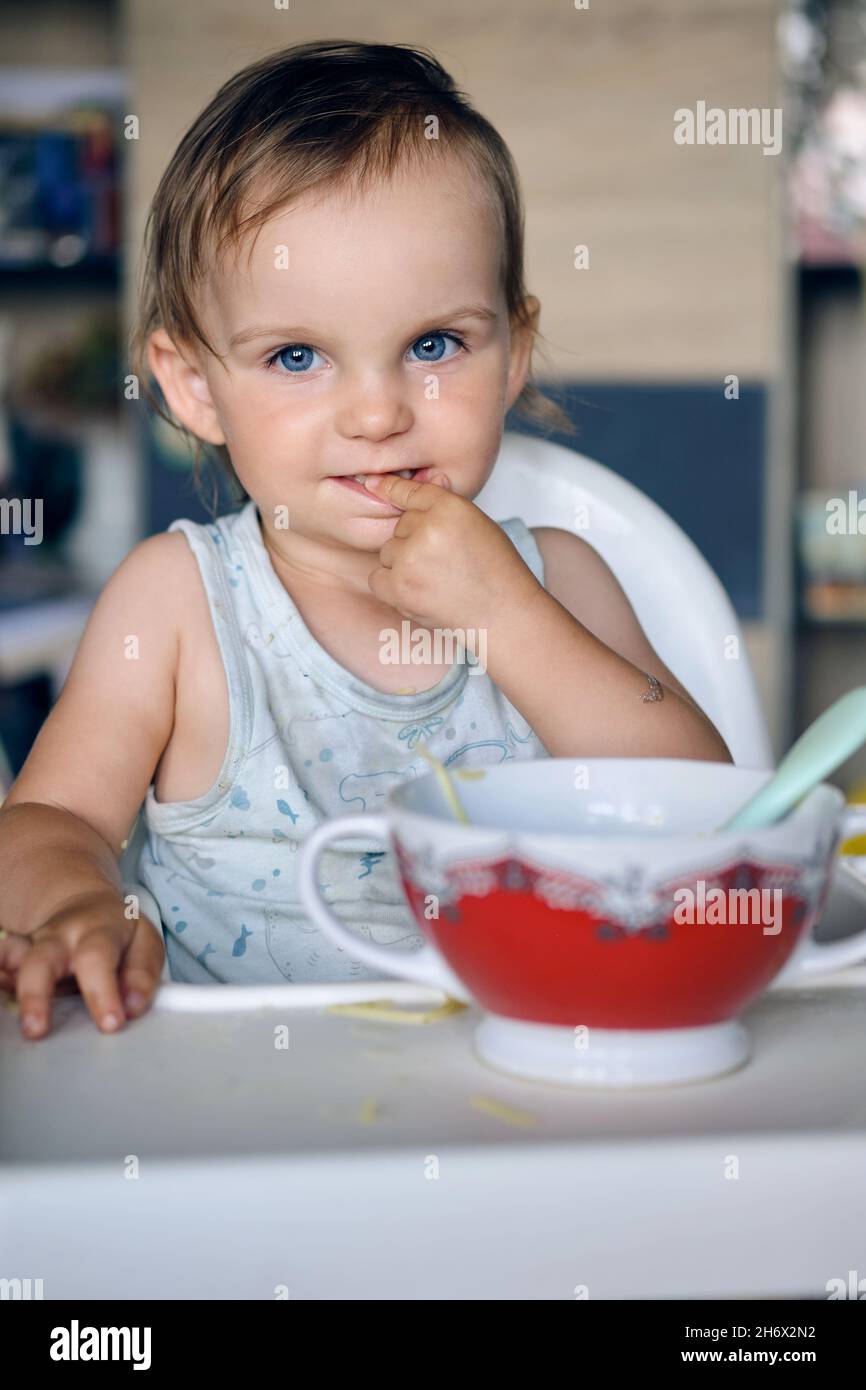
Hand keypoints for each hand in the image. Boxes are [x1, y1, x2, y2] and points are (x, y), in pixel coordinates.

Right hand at [0, 888, 164, 1039]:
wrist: (86, 909)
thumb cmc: (117, 934)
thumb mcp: (143, 942)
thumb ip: (141, 973)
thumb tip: (132, 1006)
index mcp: (95, 931)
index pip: (96, 958)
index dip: (102, 992)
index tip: (111, 1024)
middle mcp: (56, 937)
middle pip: (39, 961)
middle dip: (35, 995)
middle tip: (35, 1031)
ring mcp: (29, 948)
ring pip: (7, 957)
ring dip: (4, 980)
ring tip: (8, 1017)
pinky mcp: (12, 961)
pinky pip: (0, 969)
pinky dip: (0, 982)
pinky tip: (3, 1000)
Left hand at [364, 471, 541, 630]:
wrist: (503, 613)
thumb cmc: (495, 570)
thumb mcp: (477, 524)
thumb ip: (444, 506)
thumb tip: (413, 482)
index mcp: (450, 507)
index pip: (412, 492)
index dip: (391, 488)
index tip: (372, 483)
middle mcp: (428, 528)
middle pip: (399, 527)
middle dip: (414, 541)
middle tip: (443, 561)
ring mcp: (411, 558)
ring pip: (388, 552)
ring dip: (402, 564)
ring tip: (434, 578)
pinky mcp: (400, 587)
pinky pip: (377, 578)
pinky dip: (391, 585)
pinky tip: (417, 590)